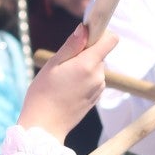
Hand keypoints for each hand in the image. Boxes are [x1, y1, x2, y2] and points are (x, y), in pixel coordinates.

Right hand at [20, 24, 117, 140]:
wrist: (44, 126)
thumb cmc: (43, 93)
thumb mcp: (53, 64)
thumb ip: (71, 45)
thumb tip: (85, 28)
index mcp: (88, 65)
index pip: (110, 40)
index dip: (100, 33)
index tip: (86, 35)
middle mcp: (98, 76)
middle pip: (99, 53)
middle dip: (84, 53)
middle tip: (63, 63)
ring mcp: (98, 88)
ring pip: (95, 67)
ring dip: (82, 67)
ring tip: (62, 79)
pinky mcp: (96, 98)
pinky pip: (93, 80)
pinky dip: (83, 79)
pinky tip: (67, 89)